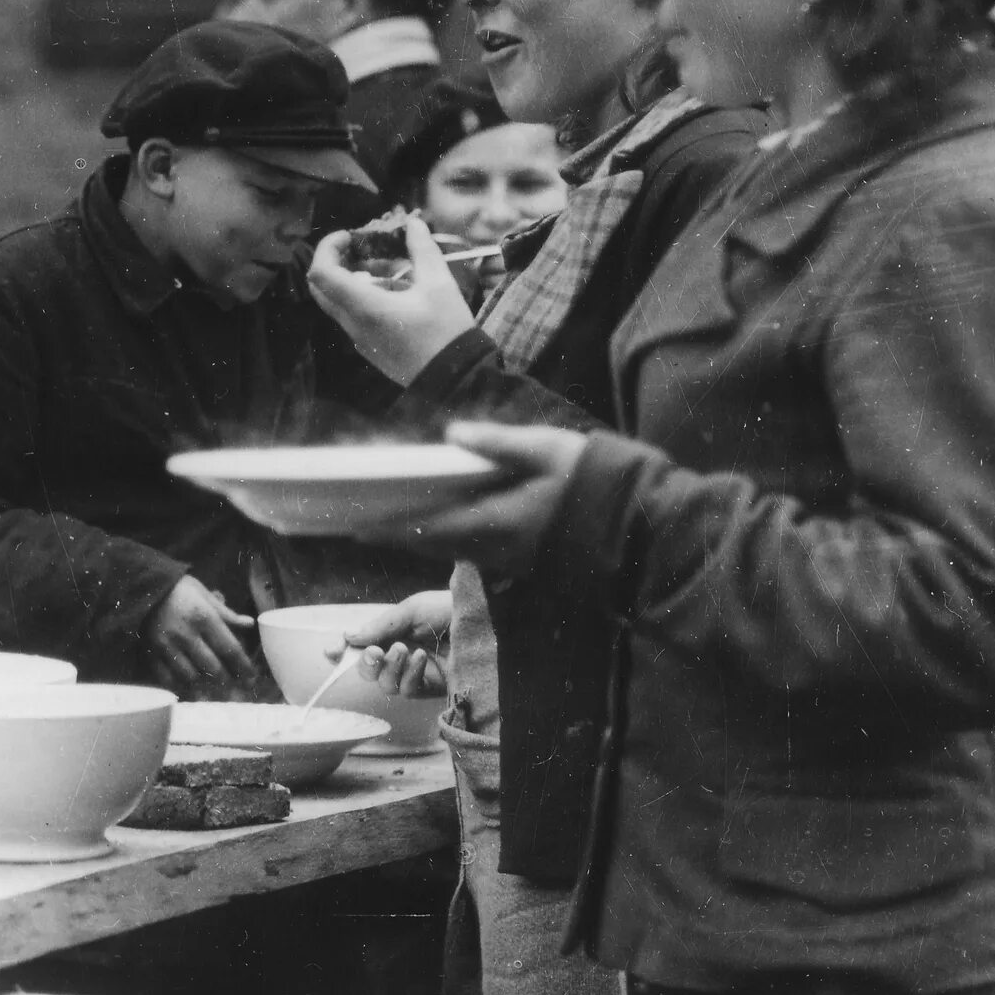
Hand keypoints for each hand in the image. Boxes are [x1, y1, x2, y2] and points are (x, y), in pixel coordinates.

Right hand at [142, 575, 262, 698]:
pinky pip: (167, 677)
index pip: (229, 648)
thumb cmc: (178, 589)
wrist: (142, 587)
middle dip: (227, 681)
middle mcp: (186, 634)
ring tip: (214, 695)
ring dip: (205, 688)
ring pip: (190, 676)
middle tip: (236, 690)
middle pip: (212, 666)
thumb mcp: (204, 594)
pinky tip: (189, 691)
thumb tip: (249, 624)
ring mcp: (167, 646)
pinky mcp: (151, 652)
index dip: (243, 666)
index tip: (252, 677)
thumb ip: (226, 613)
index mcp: (203, 617)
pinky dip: (179, 686)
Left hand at [307, 222, 479, 385]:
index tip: (350, 235)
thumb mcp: (439, 284)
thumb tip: (413, 224)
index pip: (321, 273)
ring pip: (337, 301)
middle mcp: (353, 324)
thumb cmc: (447, 331)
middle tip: (363, 248)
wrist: (455, 380)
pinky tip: (395, 290)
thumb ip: (422, 250)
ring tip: (390, 267)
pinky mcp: (368, 347)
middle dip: (336, 261)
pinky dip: (362, 296)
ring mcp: (358, 339)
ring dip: (353, 278)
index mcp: (364, 307)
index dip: (328, 247)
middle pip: (321, 287)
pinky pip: (352, 315)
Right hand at [330, 589, 451, 698]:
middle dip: (365, 663)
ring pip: (384, 684)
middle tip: (375, 651)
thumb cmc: (449, 610)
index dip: (341, 651)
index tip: (332, 651)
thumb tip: (349, 638)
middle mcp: (399, 654)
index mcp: (391, 633)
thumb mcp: (411, 610)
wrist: (483, 622)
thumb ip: (380, 626)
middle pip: (367, 671)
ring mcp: (414, 673)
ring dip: (389, 668)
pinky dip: (409, 675)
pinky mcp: (430, 688)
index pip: (359, 645)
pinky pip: (407, 690)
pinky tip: (421, 658)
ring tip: (404, 650)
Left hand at [361, 422, 589, 580]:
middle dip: (395, 535)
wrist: (637, 521)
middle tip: (357, 524)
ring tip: (383, 524)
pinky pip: (471, 553)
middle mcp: (497, 549)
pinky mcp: (521, 560)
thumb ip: (499, 443)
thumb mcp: (548, 448)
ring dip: (418, 539)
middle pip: (433, 545)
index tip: (357, 526)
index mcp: (498, 522)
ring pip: (450, 551)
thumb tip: (453, 434)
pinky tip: (433, 525)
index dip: (391, 529)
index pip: (430, 530)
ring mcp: (509, 559)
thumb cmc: (593, 478)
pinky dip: (445, 540)